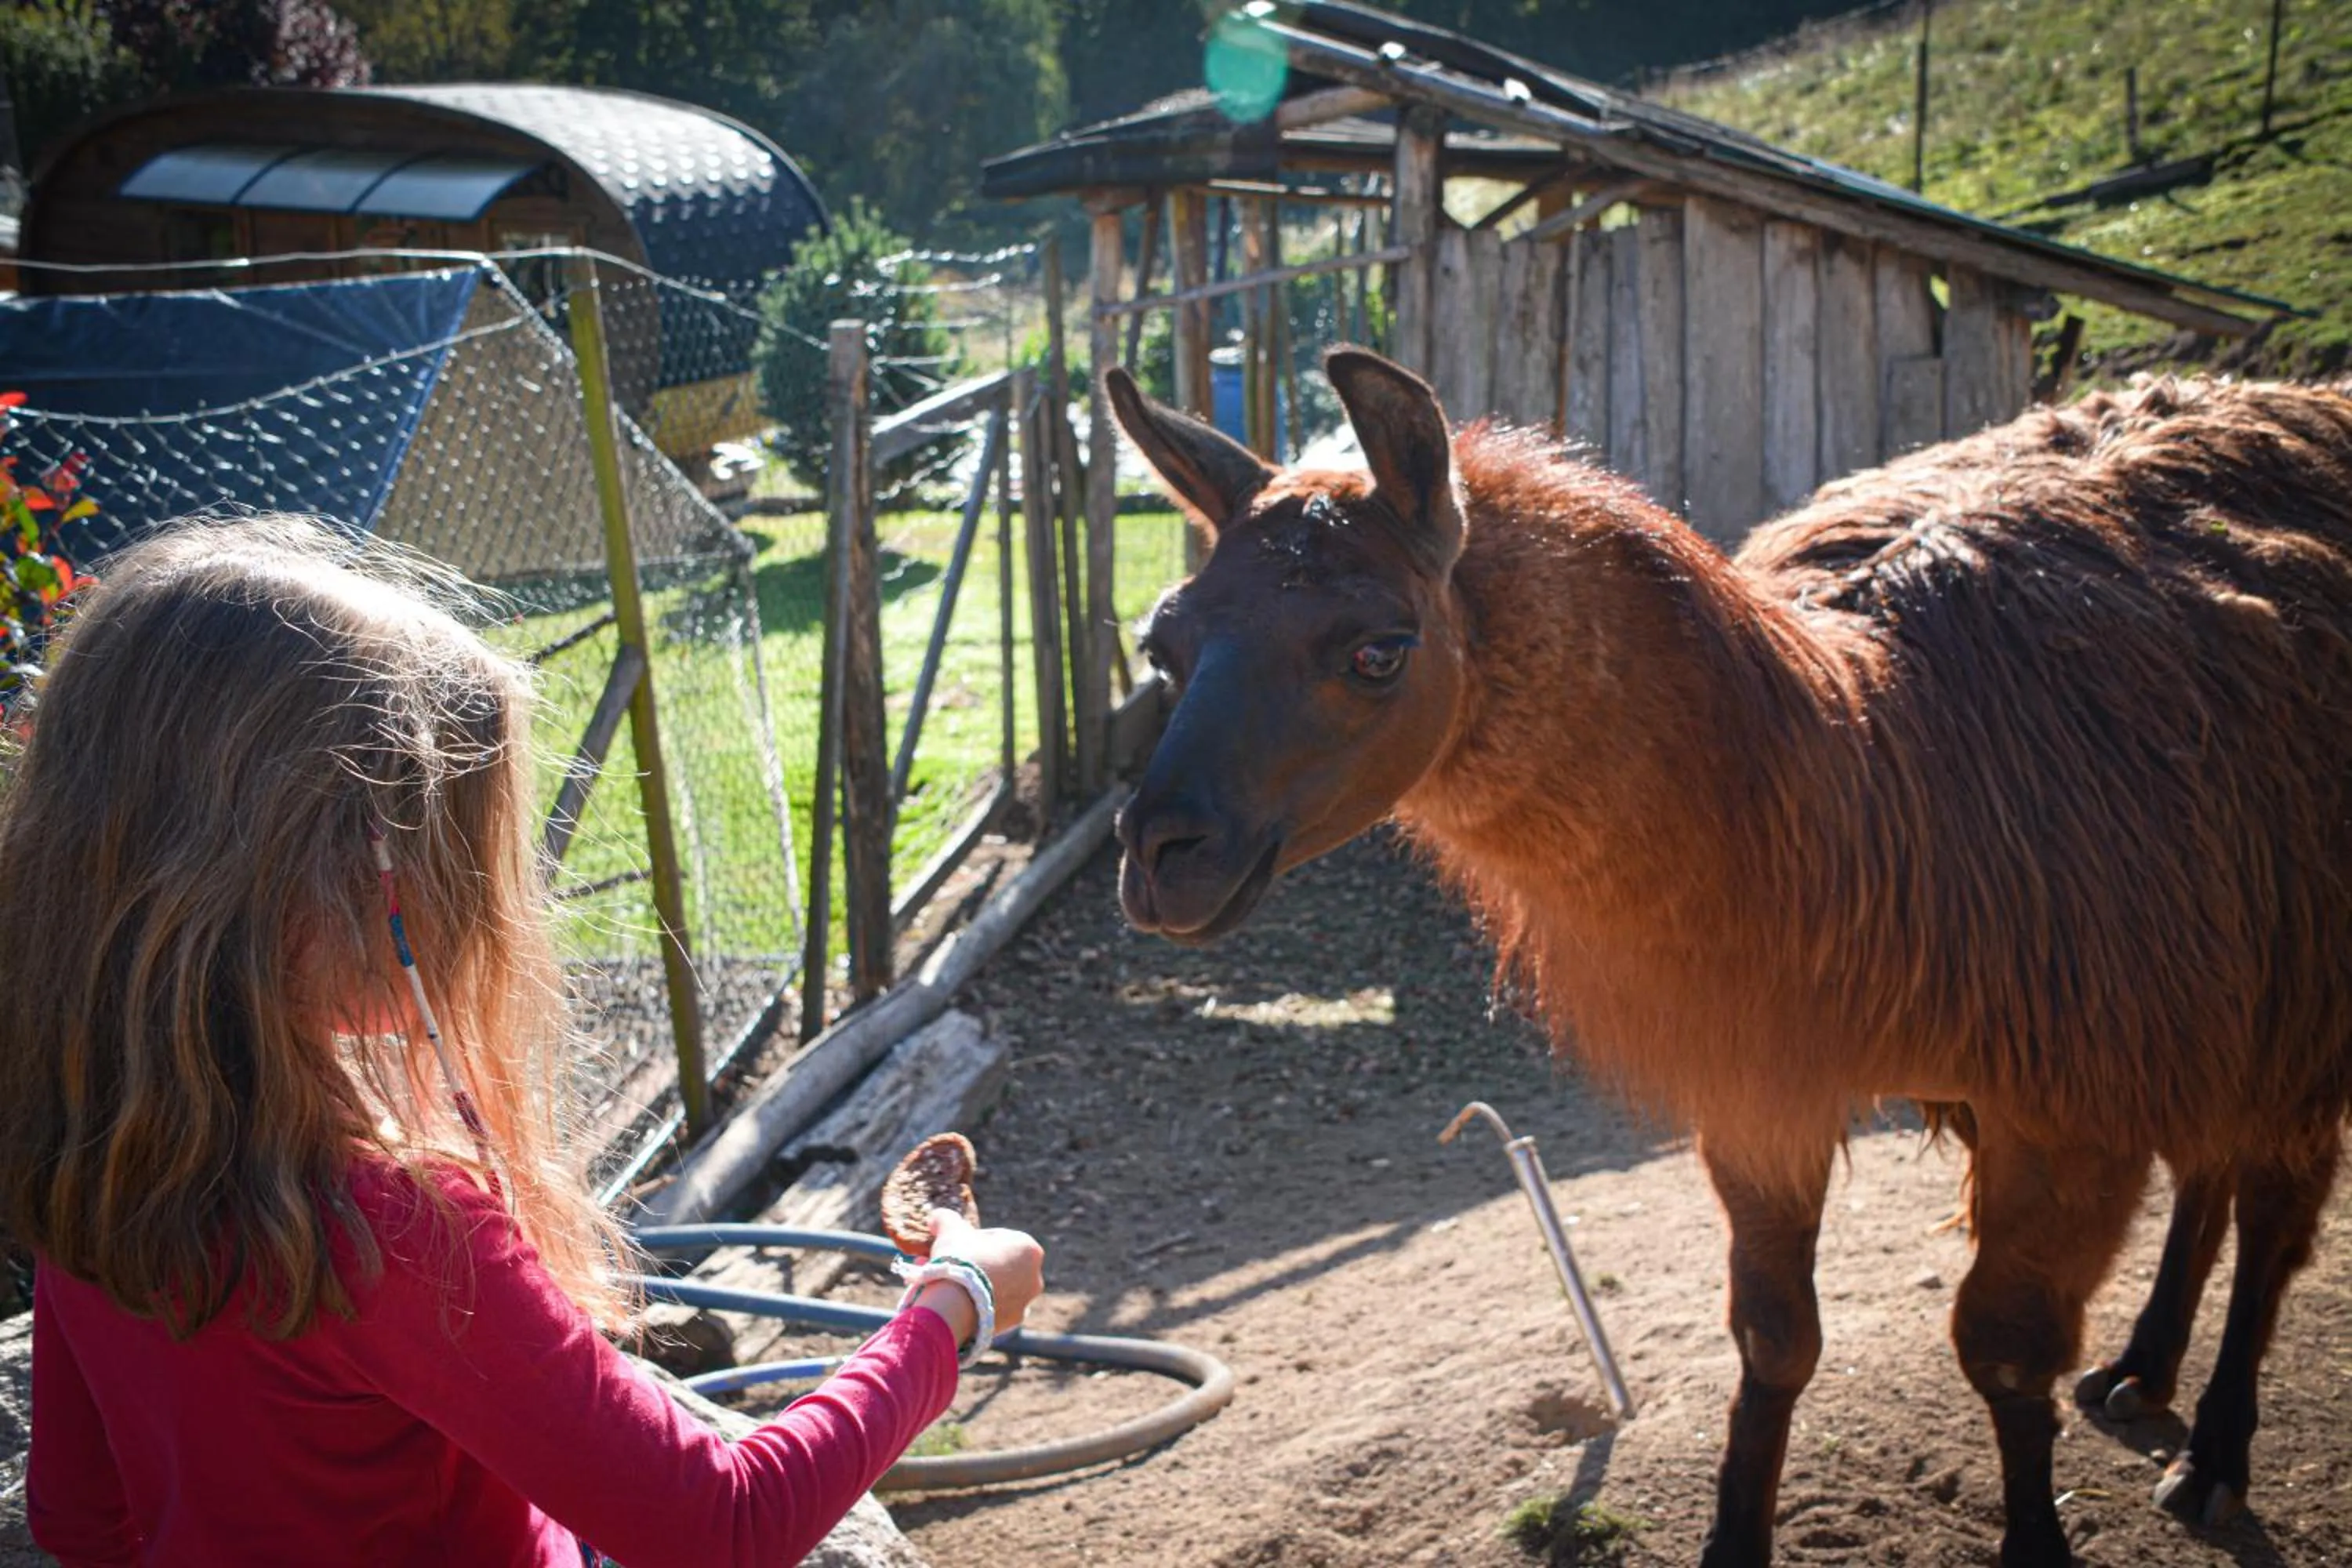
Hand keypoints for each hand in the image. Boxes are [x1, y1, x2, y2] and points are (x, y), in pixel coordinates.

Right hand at [923, 1208, 1044, 1333]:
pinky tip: (952, 1301)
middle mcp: (1034, 1277)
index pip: (997, 1239)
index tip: (955, 1246)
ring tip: (944, 1283)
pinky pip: (989, 1308)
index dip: (972, 1240)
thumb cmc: (958, 1260)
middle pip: (997, 1265)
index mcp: (1029, 1249)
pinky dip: (974, 1304)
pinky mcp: (1011, 1323)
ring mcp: (1024, 1303)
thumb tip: (938, 1217)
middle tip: (947, 1264)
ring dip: (973, 1284)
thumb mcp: (949, 1229)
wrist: (955, 1305)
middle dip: (973, 1263)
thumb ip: (946, 1219)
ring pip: (993, 1287)